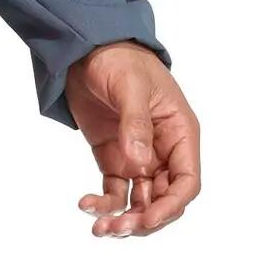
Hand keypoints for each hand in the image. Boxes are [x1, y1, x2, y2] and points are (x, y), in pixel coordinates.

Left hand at [64, 41, 200, 236]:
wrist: (86, 46)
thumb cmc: (119, 57)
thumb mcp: (130, 85)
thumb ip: (136, 123)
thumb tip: (140, 163)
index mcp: (179, 132)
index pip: (187, 181)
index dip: (171, 206)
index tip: (147, 219)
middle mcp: (163, 150)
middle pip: (164, 199)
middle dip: (145, 219)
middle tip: (118, 228)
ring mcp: (138, 156)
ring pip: (140, 202)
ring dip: (124, 219)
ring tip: (100, 228)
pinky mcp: (113, 157)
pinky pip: (115, 190)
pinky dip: (104, 203)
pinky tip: (86, 204)